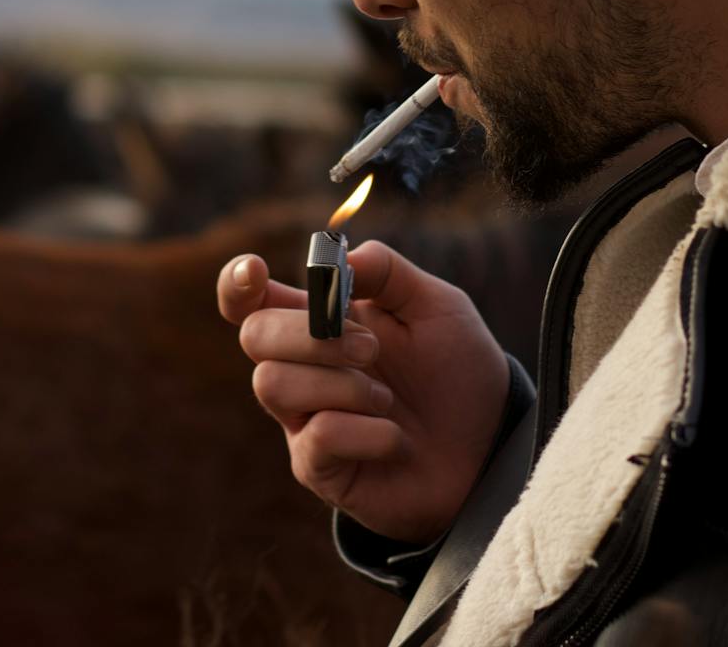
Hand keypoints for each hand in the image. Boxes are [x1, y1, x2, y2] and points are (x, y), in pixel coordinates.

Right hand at [216, 240, 509, 543]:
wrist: (490, 444)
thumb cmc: (457, 370)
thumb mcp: (437, 306)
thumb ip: (388, 272)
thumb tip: (342, 259)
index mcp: (319, 323)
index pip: (251, 301)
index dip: (237, 284)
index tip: (255, 270)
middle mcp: (301, 370)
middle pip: (255, 335)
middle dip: (311, 335)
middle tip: (373, 348)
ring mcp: (304, 420)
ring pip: (274, 384)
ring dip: (343, 384)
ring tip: (389, 398)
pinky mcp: (319, 468)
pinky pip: (318, 436)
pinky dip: (368, 431)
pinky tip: (398, 439)